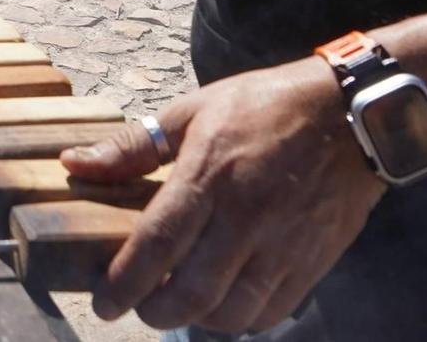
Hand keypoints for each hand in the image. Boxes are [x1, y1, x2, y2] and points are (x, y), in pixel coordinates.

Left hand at [60, 58, 384, 333]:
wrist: (352, 115)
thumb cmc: (263, 107)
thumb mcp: (193, 111)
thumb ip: (131, 147)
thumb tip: (74, 164)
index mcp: (210, 174)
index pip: (158, 244)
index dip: (123, 283)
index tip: (103, 304)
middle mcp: (247, 216)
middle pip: (194, 292)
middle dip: (156, 312)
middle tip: (138, 307)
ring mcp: (285, 244)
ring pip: (234, 311)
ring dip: (198, 319)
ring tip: (178, 305)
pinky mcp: (314, 261)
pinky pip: (271, 310)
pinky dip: (240, 318)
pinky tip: (223, 303)